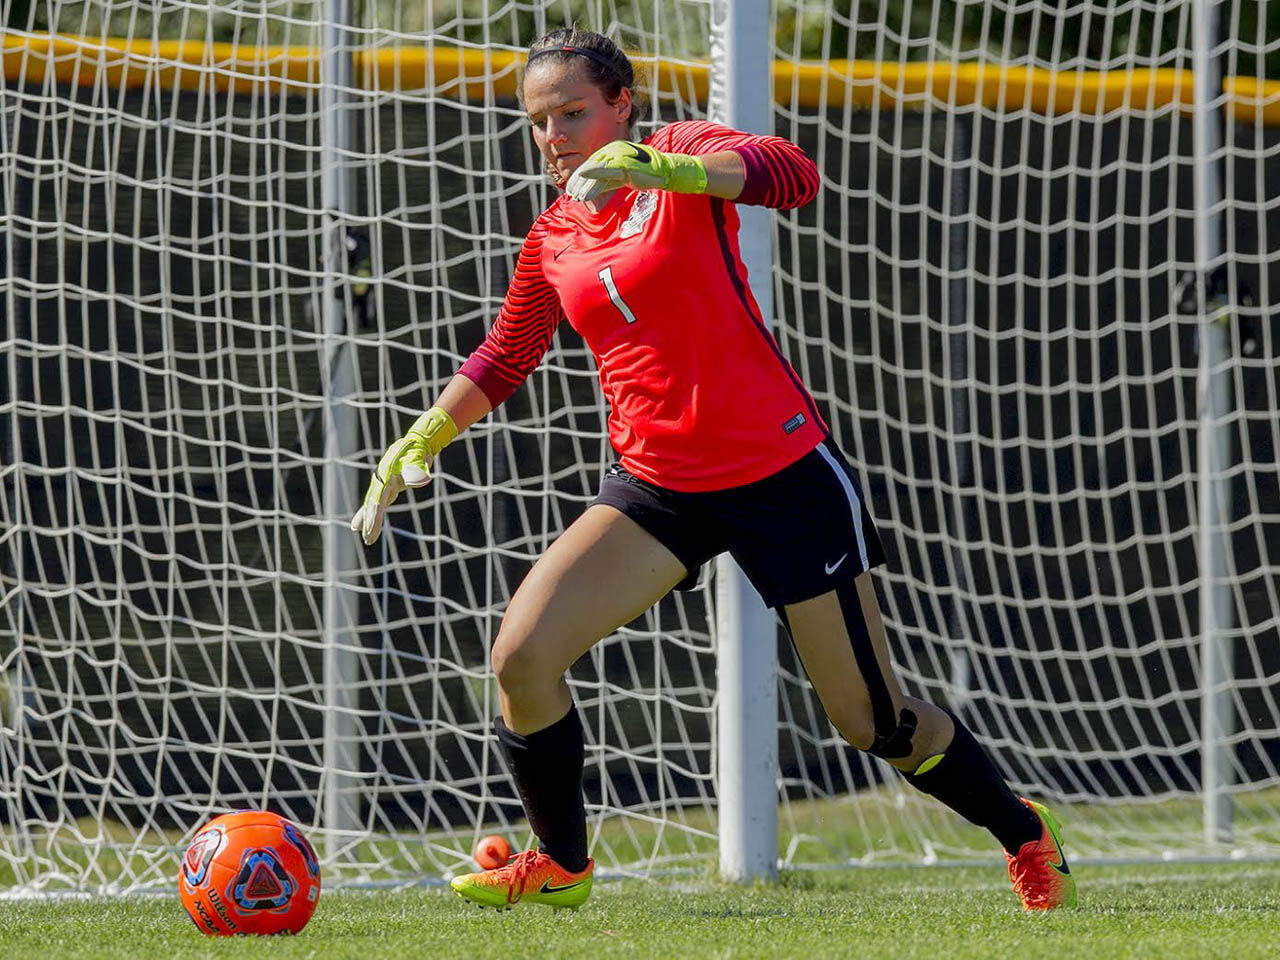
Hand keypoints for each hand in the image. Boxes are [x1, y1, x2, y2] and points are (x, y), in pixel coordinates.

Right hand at [350, 407, 457, 545]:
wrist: (416, 443)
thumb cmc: (417, 452)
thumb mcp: (418, 460)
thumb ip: (417, 471)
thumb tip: (422, 479)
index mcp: (384, 476)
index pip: (377, 501)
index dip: (374, 518)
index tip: (371, 532)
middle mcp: (379, 480)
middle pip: (372, 505)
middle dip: (370, 523)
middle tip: (368, 541)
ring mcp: (381, 483)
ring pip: (372, 505)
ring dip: (368, 521)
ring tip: (363, 537)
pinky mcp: (386, 486)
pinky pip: (376, 502)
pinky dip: (368, 513)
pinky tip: (360, 524)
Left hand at [565, 140, 707, 202]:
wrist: (665, 171)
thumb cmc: (646, 174)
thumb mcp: (624, 176)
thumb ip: (609, 180)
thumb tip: (596, 189)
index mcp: (612, 151)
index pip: (592, 164)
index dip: (581, 177)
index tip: (573, 188)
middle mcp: (613, 150)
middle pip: (590, 166)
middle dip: (580, 182)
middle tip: (570, 193)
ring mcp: (618, 156)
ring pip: (595, 170)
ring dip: (585, 184)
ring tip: (576, 196)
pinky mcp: (623, 164)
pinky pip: (604, 171)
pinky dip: (592, 175)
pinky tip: (583, 180)